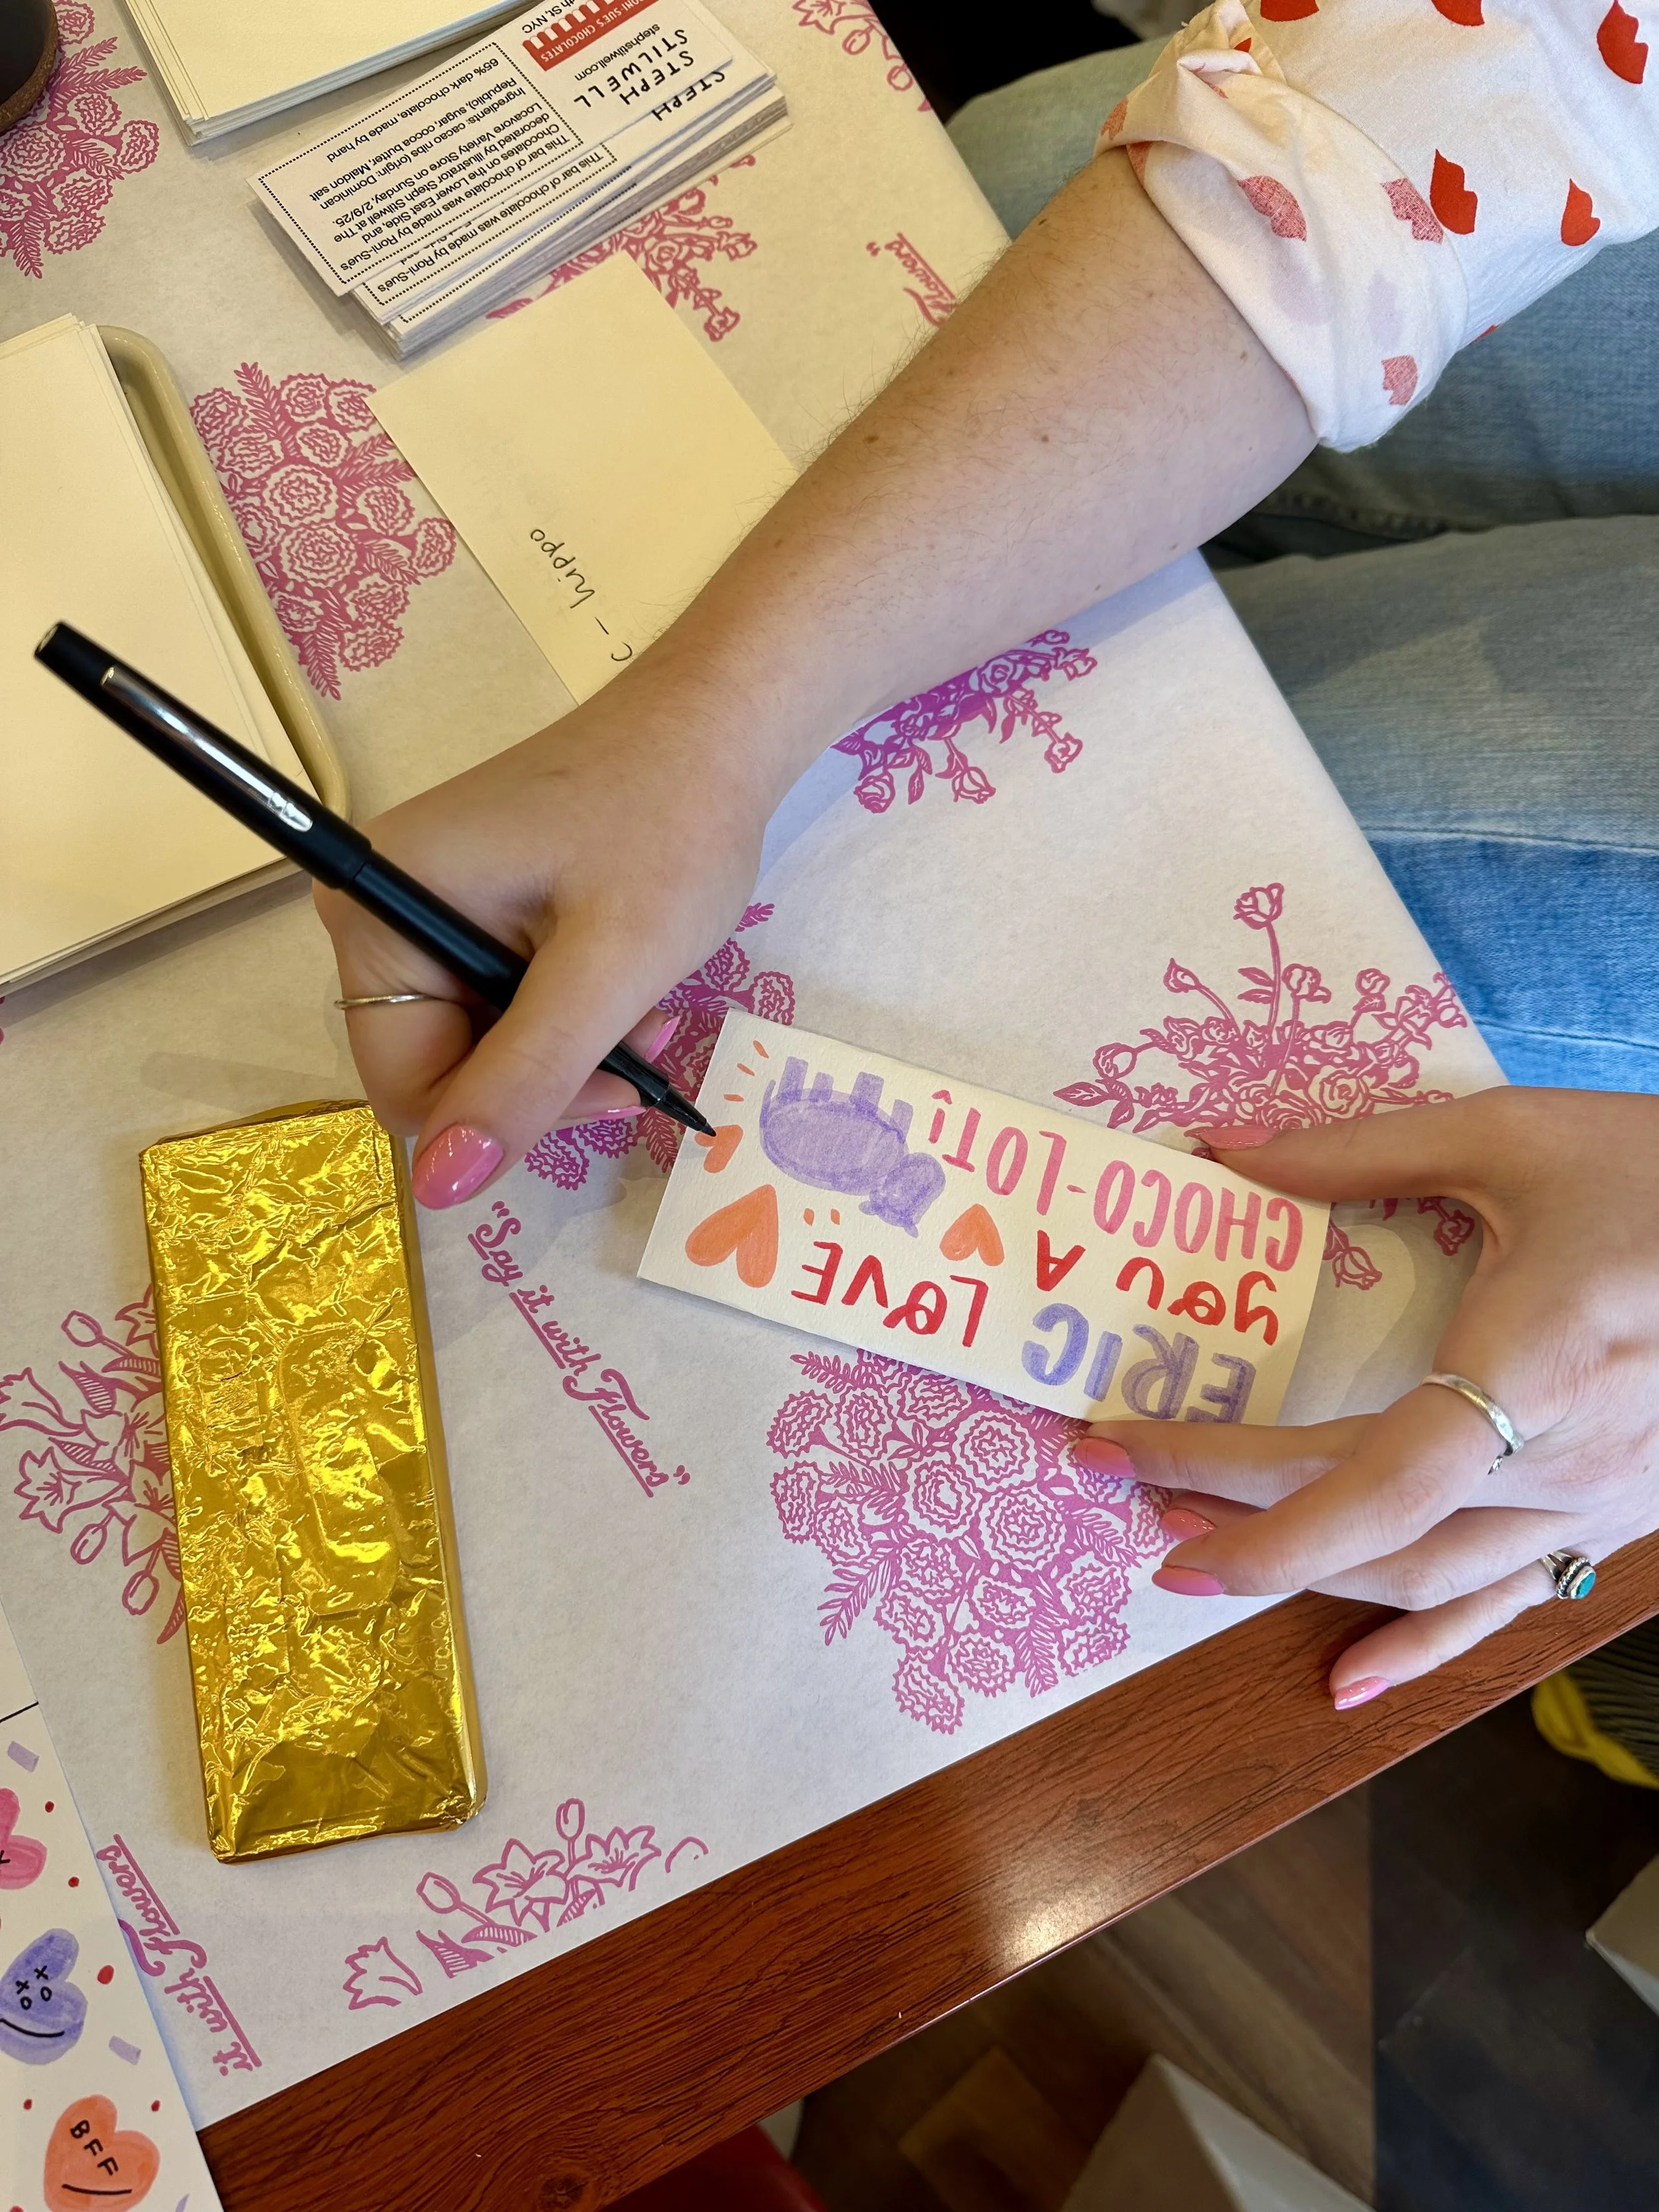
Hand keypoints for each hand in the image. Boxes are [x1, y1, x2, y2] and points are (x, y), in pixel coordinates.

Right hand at [314, 662, 770, 1205]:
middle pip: (440, 1070)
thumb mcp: (607, 971)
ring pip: (480, 1048)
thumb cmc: (669, 826)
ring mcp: (423, 905)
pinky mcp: (467, 906)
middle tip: (642, 1044)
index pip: (405, 1086)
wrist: (716, 725)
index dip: (504, 1116)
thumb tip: (437, 1190)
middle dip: (547, 1079)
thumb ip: (523, 1080)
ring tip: (648, 1011)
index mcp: (377, 910)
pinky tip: (629, 987)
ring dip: (570, 1054)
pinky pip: (500, 1005)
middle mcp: (376, 907)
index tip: (611, 1088)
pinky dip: (568, 1018)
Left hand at [1080, 1089, 1658, 1706]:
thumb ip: (1361, 1149)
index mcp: (1530, 1369)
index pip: (1362, 1473)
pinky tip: (1348, 1685)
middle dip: (1237, 1513)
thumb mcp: (1514, 1136)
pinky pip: (1506, 1604)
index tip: (1128, 1459)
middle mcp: (1561, 1465)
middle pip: (1373, 1526)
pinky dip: (1423, 1649)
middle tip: (1128, 1486)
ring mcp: (1594, 1509)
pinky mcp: (1612, 1519)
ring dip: (1307, 1575)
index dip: (1238, 1482)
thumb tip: (1226, 1150)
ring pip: (1427, 1578)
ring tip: (1199, 1549)